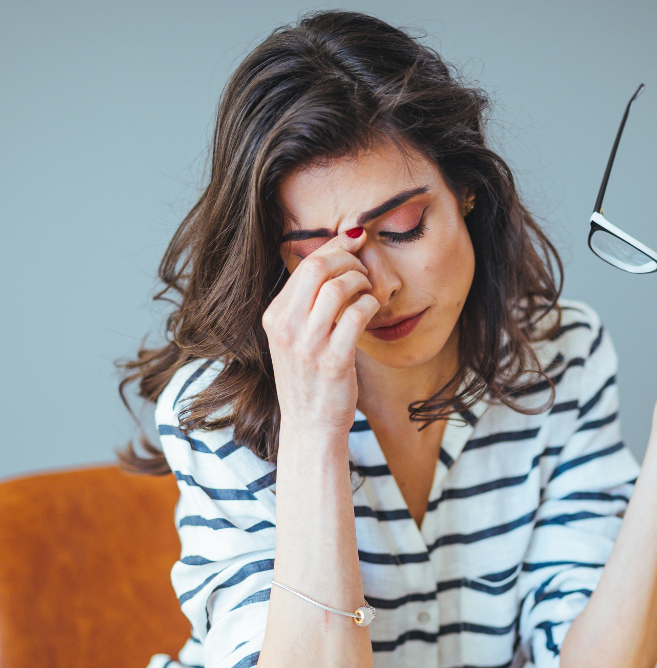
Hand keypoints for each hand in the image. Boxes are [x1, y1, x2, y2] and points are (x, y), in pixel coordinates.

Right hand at [262, 230, 380, 439]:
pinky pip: (356, 316)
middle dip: (347, 258)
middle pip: (318, 268)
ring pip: (338, 288)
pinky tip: (372, 310)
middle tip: (363, 268)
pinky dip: (369, 305)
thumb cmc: (309, 380)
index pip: (303, 265)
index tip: (353, 241)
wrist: (310, 426)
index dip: (334, 246)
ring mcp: (308, 344)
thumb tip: (332, 262)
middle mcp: (286, 328)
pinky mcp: (333, 360)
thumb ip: (306, 305)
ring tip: (369, 290)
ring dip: (361, 281)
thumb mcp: (294, 339)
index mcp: (274, 317)